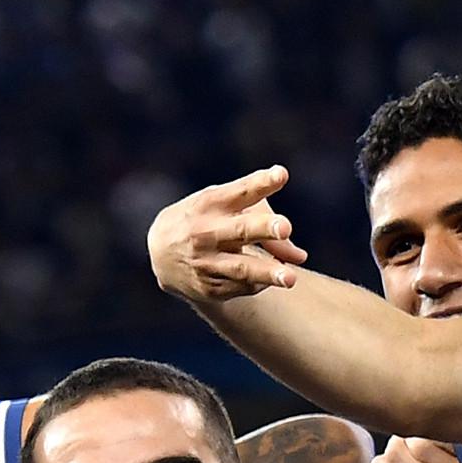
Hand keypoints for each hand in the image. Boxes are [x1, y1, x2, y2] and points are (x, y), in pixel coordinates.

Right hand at [148, 167, 308, 303]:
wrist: (161, 253)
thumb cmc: (208, 220)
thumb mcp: (225, 207)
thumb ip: (264, 219)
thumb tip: (300, 257)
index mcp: (211, 204)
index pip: (240, 192)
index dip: (260, 183)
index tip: (280, 175)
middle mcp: (205, 232)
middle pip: (239, 230)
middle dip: (262, 228)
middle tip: (284, 227)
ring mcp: (205, 261)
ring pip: (241, 268)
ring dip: (267, 273)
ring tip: (291, 278)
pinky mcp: (208, 287)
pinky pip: (244, 286)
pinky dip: (262, 282)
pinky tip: (268, 278)